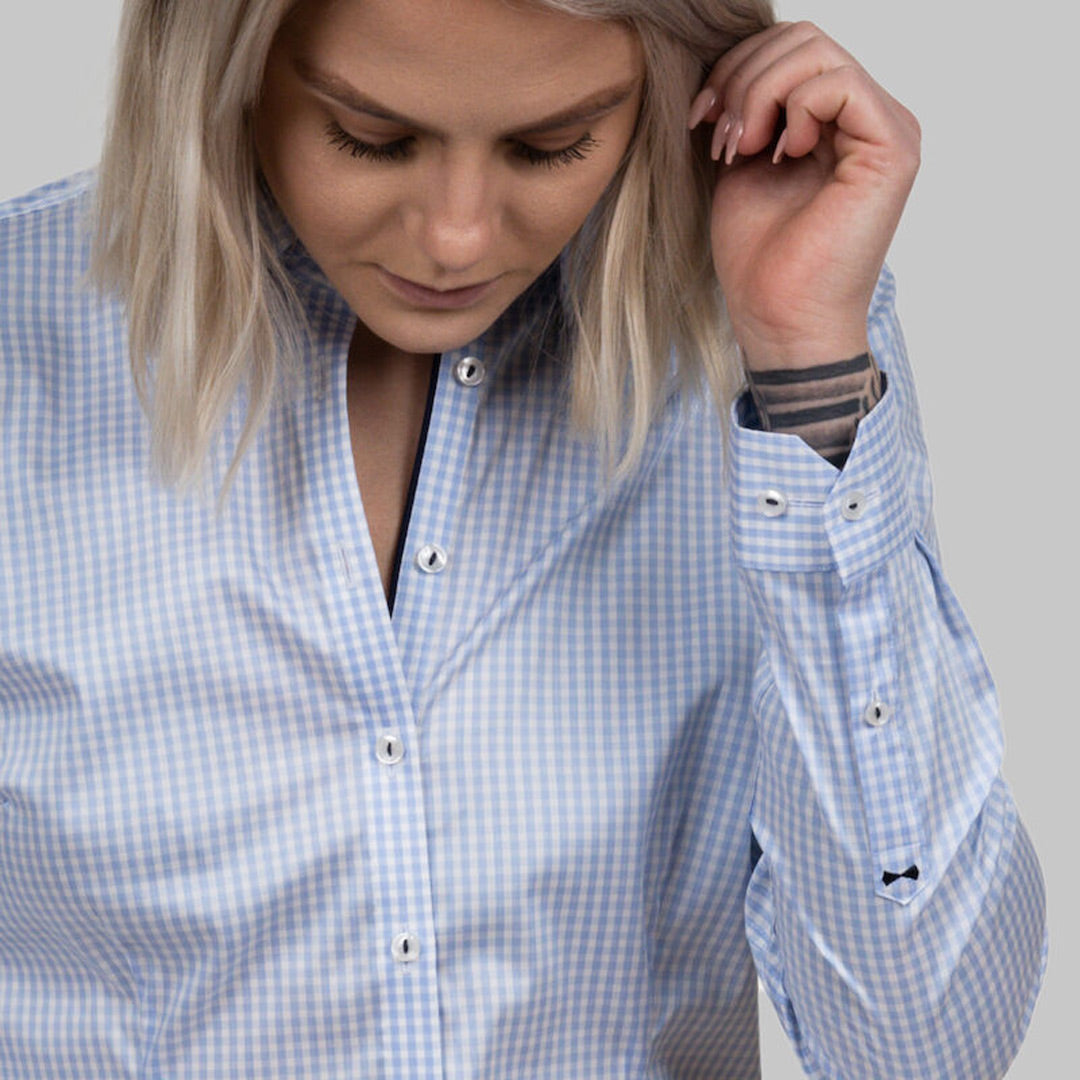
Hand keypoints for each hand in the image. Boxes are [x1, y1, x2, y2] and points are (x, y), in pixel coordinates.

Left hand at [689, 22, 920, 370]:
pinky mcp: (892, 149)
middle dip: (743, 77)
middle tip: (721, 135)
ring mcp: (885, 131)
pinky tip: (779, 155)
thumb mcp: (739, 165)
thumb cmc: (760, 260)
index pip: (790, 49)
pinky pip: (839, 82)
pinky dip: (792, 109)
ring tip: (742, 148)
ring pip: (817, 52)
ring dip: (759, 94)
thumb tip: (724, 71)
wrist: (778, 319)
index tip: (701, 119)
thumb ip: (743, 113)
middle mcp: (867, 119)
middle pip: (803, 39)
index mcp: (835, 121)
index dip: (735, 69)